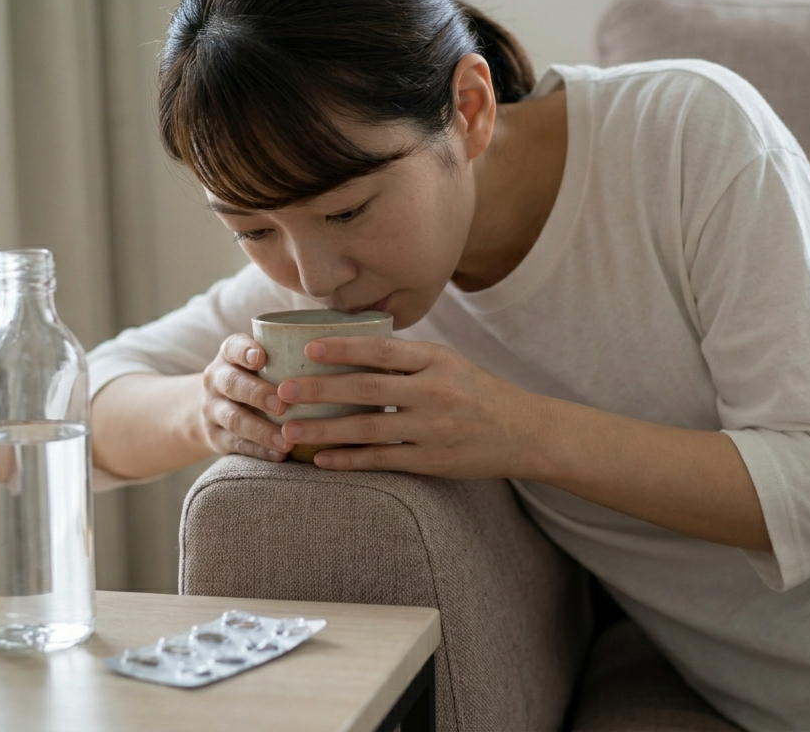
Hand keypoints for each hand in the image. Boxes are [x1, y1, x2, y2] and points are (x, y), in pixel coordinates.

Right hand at [197, 333, 290, 461]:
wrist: (217, 408)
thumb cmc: (259, 378)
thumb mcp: (265, 362)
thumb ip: (290, 355)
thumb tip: (343, 348)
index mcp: (230, 355)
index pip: (233, 347)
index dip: (245, 351)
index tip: (261, 357)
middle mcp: (217, 379)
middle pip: (232, 383)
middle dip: (256, 393)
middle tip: (281, 404)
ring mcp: (212, 410)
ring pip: (234, 419)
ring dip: (261, 430)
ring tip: (286, 440)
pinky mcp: (215, 437)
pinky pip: (236, 445)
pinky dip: (259, 450)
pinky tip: (280, 455)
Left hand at [275, 337, 538, 477]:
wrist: (526, 432)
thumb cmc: (481, 394)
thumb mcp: (451, 364)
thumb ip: (409, 359)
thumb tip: (352, 349)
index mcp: (437, 360)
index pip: (382, 350)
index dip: (343, 349)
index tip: (307, 350)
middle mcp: (434, 391)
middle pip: (367, 389)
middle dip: (320, 390)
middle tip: (283, 391)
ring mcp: (433, 428)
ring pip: (368, 429)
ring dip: (324, 430)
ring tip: (289, 430)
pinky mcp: (432, 460)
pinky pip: (382, 460)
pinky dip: (349, 460)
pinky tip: (321, 460)